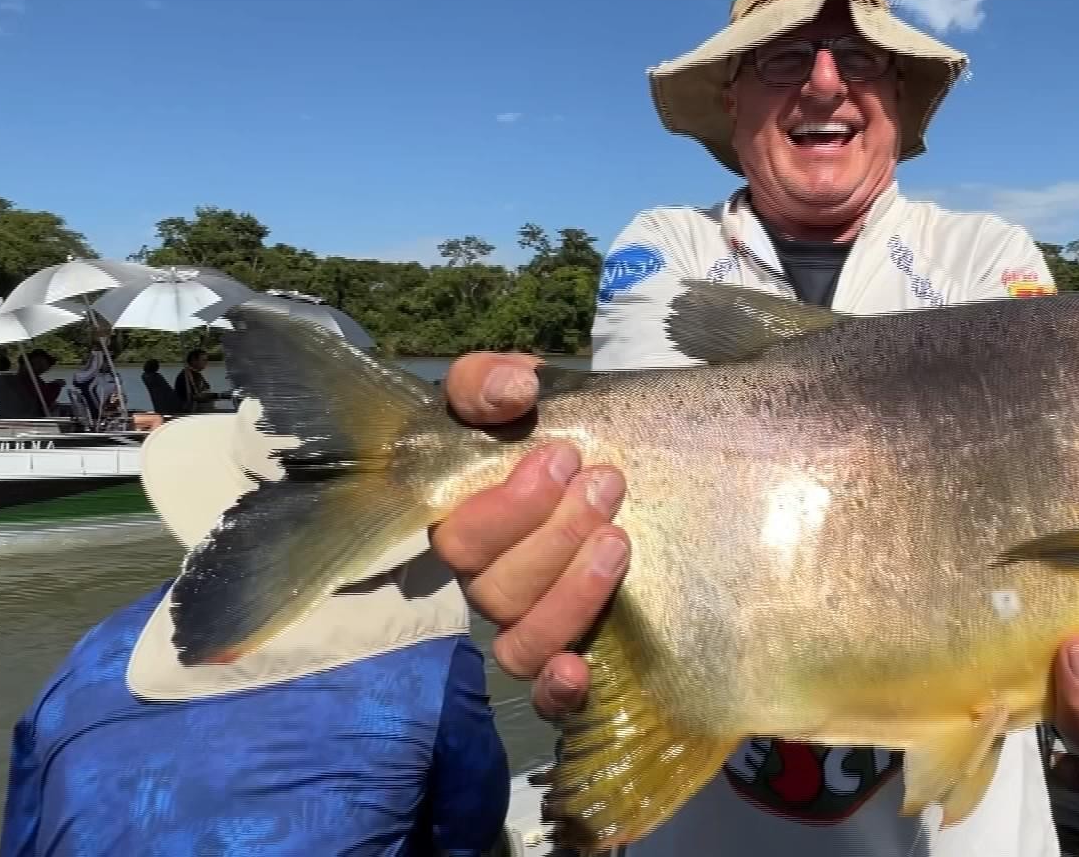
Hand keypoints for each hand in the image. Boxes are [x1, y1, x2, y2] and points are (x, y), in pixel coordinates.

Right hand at [428, 351, 627, 722]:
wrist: (602, 458)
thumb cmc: (546, 427)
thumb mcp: (511, 390)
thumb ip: (488, 380)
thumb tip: (513, 390)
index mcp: (464, 526)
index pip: (459, 540)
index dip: (510, 506)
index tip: (565, 454)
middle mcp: (487, 582)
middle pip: (495, 590)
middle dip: (557, 536)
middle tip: (607, 484)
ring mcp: (525, 623)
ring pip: (522, 640)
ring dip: (570, 593)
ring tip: (619, 541)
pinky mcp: (566, 655)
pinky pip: (545, 698)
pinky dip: (557, 690)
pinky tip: (580, 669)